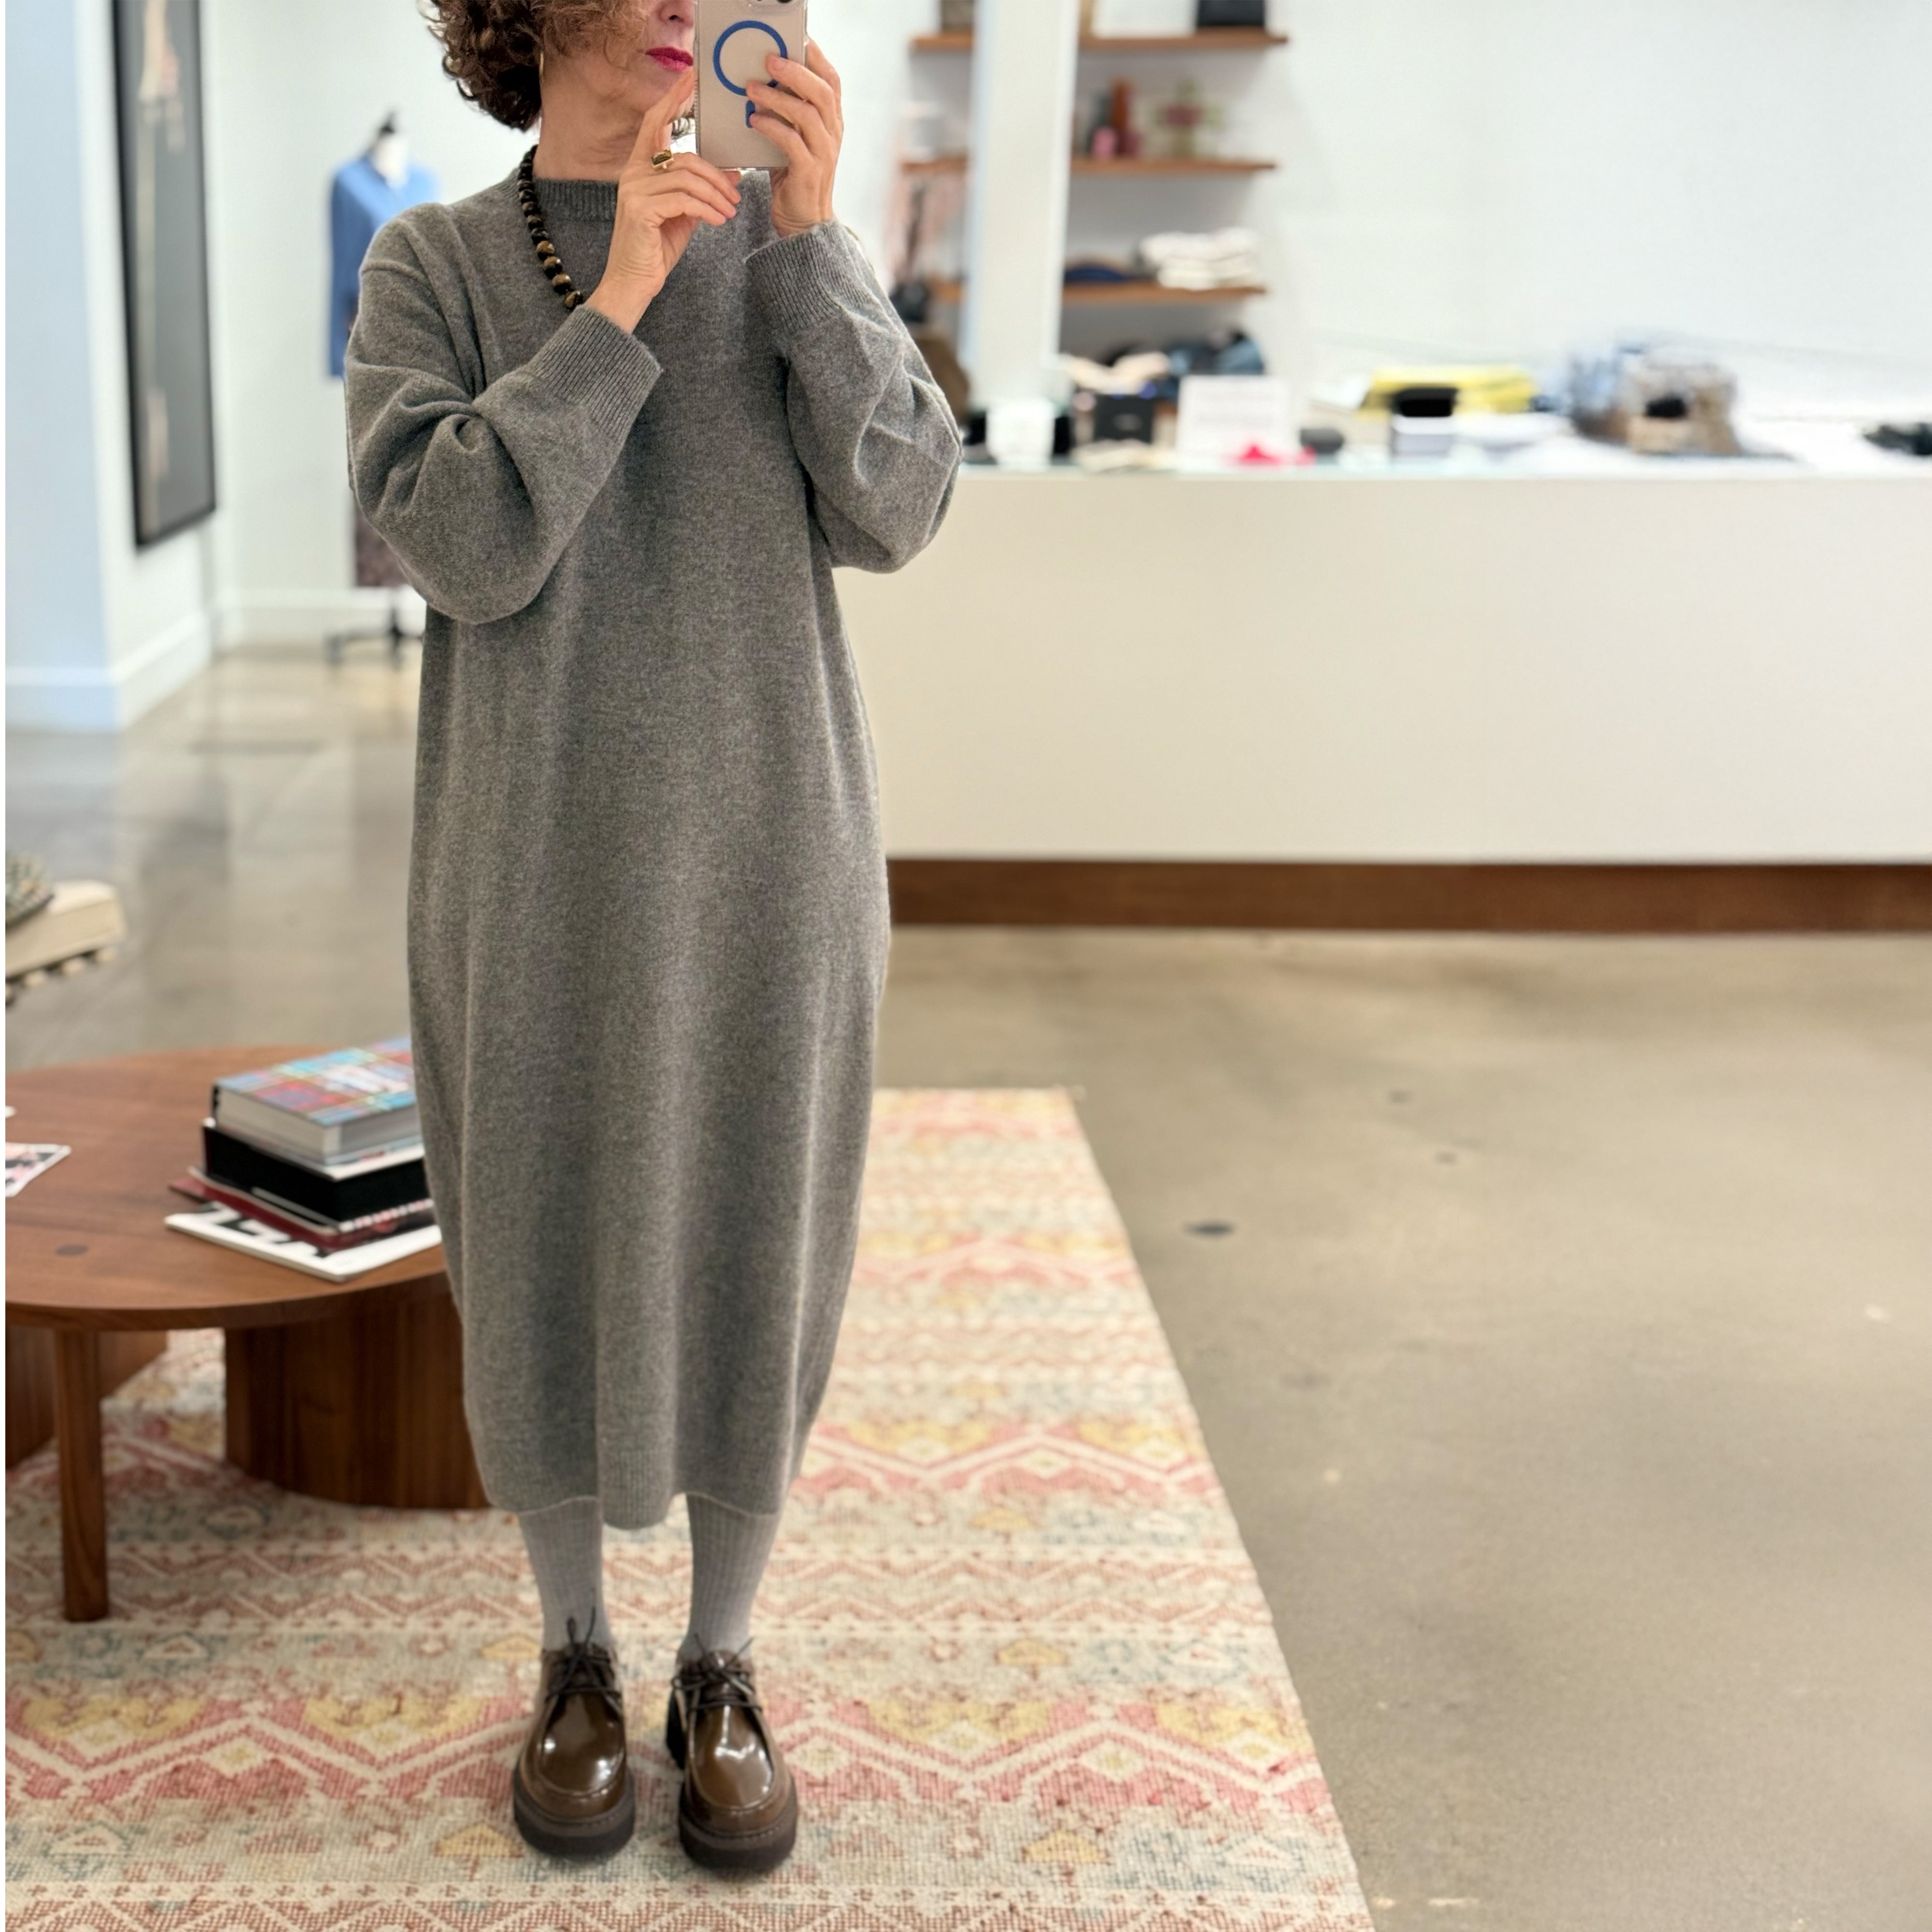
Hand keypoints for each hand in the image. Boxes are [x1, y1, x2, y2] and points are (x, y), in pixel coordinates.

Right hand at [588, 72, 741, 329]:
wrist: (633, 283)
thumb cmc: (657, 248)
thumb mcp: (684, 214)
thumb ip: (702, 190)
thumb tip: (731, 172)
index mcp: (640, 167)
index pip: (657, 121)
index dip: (674, 97)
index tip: (692, 76)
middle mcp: (633, 172)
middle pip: (684, 156)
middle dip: (716, 174)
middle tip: (737, 192)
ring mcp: (634, 190)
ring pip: (688, 178)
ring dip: (716, 195)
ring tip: (730, 211)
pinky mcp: (641, 210)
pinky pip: (684, 200)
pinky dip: (707, 210)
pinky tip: (720, 221)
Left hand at [747, 40, 842, 239]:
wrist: (803, 223)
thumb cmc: (794, 177)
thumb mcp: (795, 139)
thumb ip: (788, 114)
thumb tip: (763, 82)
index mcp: (832, 122)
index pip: (831, 81)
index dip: (817, 58)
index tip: (797, 39)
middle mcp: (832, 135)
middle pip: (822, 92)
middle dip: (795, 71)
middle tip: (768, 60)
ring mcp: (823, 154)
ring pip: (806, 114)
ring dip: (776, 98)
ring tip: (751, 90)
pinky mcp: (808, 172)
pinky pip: (791, 142)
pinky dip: (771, 127)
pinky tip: (753, 120)